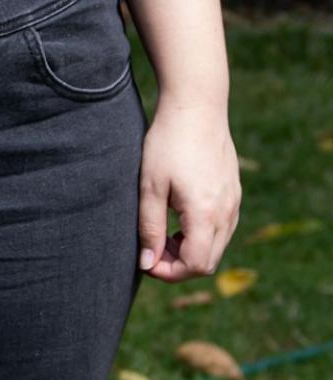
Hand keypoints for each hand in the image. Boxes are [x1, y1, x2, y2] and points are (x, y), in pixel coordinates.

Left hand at [137, 97, 240, 279]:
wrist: (197, 106)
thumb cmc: (167, 143)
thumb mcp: (149, 187)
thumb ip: (149, 229)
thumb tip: (147, 263)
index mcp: (206, 214)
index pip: (196, 265)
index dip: (169, 272)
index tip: (146, 261)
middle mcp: (227, 212)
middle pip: (209, 261)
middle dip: (179, 265)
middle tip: (152, 250)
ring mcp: (234, 202)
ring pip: (217, 246)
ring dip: (191, 250)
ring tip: (163, 234)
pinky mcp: (234, 192)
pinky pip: (223, 228)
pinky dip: (202, 235)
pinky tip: (179, 218)